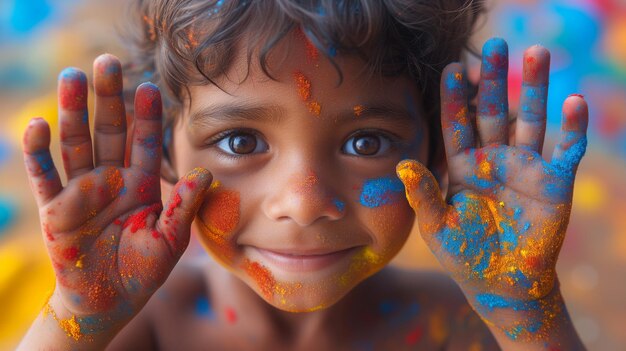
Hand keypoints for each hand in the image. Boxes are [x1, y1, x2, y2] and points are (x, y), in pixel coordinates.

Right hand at [22, 54, 210, 323]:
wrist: (109, 300)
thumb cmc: (144, 270)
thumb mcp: (171, 239)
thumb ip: (185, 206)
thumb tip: (206, 172)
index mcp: (142, 183)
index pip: (145, 141)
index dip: (147, 115)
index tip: (150, 86)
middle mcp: (111, 179)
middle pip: (109, 130)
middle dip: (108, 98)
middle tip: (108, 62)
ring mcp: (81, 190)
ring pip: (76, 142)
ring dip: (72, 111)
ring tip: (73, 77)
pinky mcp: (55, 208)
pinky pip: (45, 175)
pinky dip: (38, 151)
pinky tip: (38, 125)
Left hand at [396, 38, 586, 330]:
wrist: (501, 283)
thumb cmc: (465, 255)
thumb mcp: (437, 227)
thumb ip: (424, 195)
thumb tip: (403, 164)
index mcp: (463, 166)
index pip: (458, 124)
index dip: (455, 98)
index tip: (450, 69)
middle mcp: (494, 158)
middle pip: (494, 111)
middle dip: (493, 79)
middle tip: (493, 44)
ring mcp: (525, 167)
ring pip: (530, 119)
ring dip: (535, 88)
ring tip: (535, 52)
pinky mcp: (555, 183)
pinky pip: (566, 150)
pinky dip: (572, 128)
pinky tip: (574, 102)